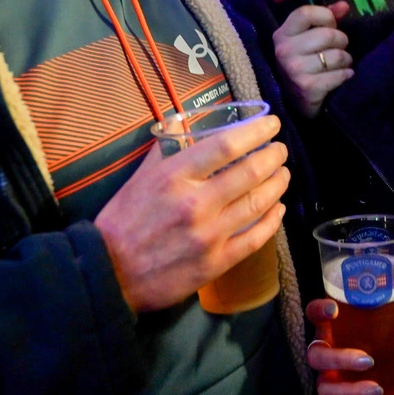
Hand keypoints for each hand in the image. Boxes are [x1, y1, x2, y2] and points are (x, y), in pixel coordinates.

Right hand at [94, 115, 289, 312]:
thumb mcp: (139, 177)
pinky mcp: (217, 263)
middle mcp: (196, 203)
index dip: (256, 130)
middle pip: (250, 171)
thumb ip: (166, 149)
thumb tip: (182, 120)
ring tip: (284, 173)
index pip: (227, 145)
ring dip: (278, 184)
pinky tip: (278, 209)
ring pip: (259, 202)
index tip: (271, 124)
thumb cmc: (122, 221)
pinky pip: (256, 237)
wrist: (109, 274)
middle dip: (274, 156)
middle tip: (281, 150)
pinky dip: (273, 220)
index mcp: (174, 176)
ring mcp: (209, 235)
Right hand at [272, 2, 351, 118]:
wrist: (294, 100)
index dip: (326, 16)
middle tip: (339, 47)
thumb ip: (325, 18)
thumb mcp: (307, 37)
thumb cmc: (304, 62)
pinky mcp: (307, 87)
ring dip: (346, 59)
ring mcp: (295, 70)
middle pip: (327, 34)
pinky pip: (339, 74)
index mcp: (282, 34)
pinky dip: (346, 74)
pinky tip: (343, 74)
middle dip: (341, 40)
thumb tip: (344, 6)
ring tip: (341, 62)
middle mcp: (284, 51)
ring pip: (337, 55)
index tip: (331, 25)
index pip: (306, 13)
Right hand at [305, 298, 388, 394]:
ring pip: (324, 387)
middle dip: (338, 359)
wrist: (377, 357)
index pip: (313, 314)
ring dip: (348, 390)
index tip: (335, 310)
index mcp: (329, 327)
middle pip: (316, 356)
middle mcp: (323, 350)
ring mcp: (328, 375)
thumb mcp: (383, 320)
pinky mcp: (341, 393)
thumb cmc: (373, 331)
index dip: (319, 311)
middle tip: (367, 360)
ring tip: (376, 389)